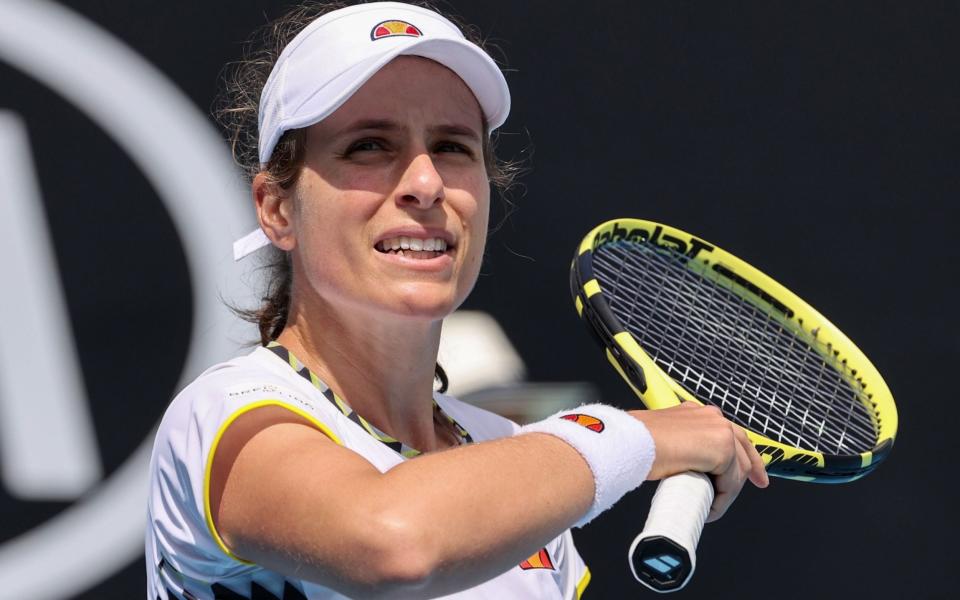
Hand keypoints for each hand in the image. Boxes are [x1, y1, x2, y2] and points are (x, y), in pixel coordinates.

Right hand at [629, 402, 768, 520]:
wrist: (631, 441)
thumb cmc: (634, 440)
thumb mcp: (661, 436)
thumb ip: (677, 444)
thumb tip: (678, 464)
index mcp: (698, 412)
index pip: (731, 434)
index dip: (746, 457)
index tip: (755, 475)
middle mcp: (712, 417)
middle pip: (742, 452)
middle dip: (744, 477)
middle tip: (731, 497)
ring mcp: (720, 431)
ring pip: (738, 471)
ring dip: (726, 493)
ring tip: (708, 507)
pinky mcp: (723, 449)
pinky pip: (730, 484)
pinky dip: (722, 501)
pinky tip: (709, 510)